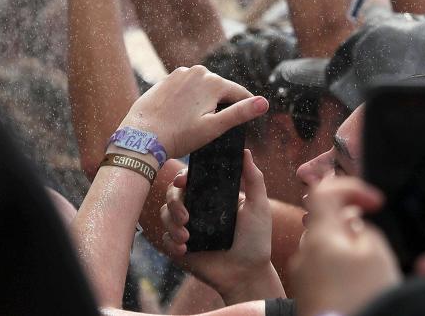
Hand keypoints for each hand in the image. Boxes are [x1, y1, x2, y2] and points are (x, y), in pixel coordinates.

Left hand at [118, 65, 268, 160]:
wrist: (141, 137)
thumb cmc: (179, 136)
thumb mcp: (214, 128)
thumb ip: (240, 113)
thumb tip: (264, 102)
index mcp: (213, 82)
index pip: (239, 93)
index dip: (245, 107)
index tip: (246, 121)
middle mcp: (198, 71)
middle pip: (220, 89)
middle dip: (221, 105)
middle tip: (214, 127)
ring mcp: (180, 73)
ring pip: (202, 87)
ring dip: (204, 101)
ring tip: (196, 123)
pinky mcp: (166, 79)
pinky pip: (186, 88)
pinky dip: (188, 99)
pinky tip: (182, 116)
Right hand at [161, 149, 282, 303]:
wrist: (247, 274)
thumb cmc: (256, 239)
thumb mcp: (258, 206)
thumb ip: (254, 179)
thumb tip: (245, 151)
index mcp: (212, 195)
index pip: (191, 178)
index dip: (182, 176)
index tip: (182, 181)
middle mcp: (197, 208)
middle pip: (172, 193)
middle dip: (174, 202)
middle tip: (185, 216)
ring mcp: (188, 227)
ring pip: (165, 214)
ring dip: (171, 223)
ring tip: (186, 236)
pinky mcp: (181, 247)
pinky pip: (165, 239)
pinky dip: (171, 241)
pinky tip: (184, 249)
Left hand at [290, 176, 400, 315]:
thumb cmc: (360, 298)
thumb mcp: (376, 254)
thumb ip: (366, 230)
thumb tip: (356, 227)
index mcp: (319, 235)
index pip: (326, 192)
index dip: (352, 189)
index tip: (375, 203)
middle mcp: (304, 253)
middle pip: (327, 223)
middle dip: (352, 226)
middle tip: (375, 243)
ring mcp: (303, 277)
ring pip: (327, 250)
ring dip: (348, 252)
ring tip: (369, 271)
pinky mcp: (307, 297)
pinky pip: (324, 273)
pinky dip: (341, 273)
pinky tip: (358, 289)